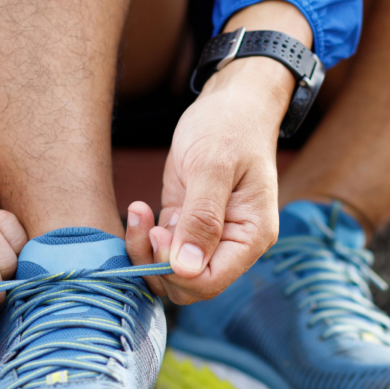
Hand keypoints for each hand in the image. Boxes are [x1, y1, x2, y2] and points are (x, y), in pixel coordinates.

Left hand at [123, 56, 293, 302]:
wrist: (231, 102)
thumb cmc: (229, 126)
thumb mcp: (212, 167)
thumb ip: (201, 219)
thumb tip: (186, 270)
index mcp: (250, 236)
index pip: (210, 282)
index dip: (177, 270)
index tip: (160, 232)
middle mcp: (233, 244)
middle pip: (188, 285)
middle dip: (158, 262)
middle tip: (147, 222)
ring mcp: (209, 237)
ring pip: (171, 272)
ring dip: (146, 251)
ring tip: (139, 211)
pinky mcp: (187, 225)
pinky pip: (162, 251)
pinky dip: (144, 237)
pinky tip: (139, 208)